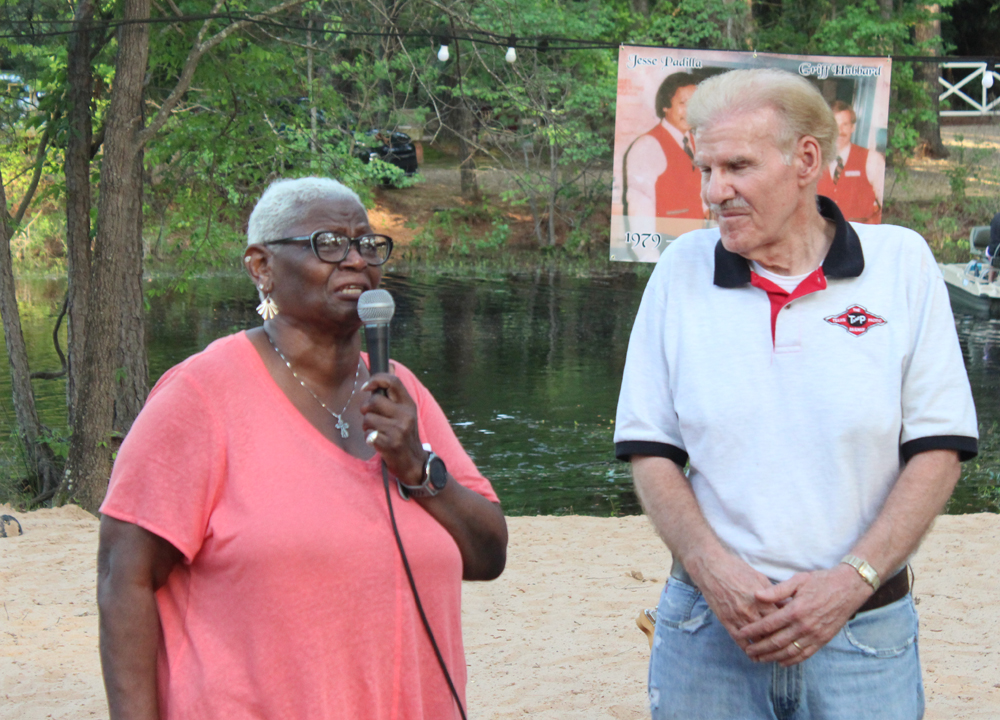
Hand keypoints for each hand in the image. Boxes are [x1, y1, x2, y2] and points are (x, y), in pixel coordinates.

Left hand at [359, 373, 425, 485]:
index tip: (365, 388)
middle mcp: (406, 415)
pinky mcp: (391, 444)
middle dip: (366, 410)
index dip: (376, 380)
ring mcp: (399, 430)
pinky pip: (368, 435)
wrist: (415, 463)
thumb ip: (395, 390)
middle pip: (374, 401)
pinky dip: (369, 439)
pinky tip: (376, 442)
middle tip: (372, 418)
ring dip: (366, 426)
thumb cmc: (405, 434)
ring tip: (376, 432)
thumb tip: (390, 365)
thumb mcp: (405, 410)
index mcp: (409, 404)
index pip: (392, 382)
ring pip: (367, 419)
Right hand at [689, 552, 781, 649]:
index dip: (789, 627)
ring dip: (765, 650)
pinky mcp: (726, 621)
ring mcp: (737, 617)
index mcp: (761, 600)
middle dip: (780, 641)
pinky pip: (739, 640)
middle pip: (770, 632)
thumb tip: (787, 605)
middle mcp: (750, 611)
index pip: (780, 619)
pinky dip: (748, 650)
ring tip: (774, 656)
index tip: (795, 632)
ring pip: (755, 639)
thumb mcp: (759, 577)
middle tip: (789, 647)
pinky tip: (754, 657)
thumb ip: (773, 594)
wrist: (711, 569)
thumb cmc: (736, 569)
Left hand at [736, 564, 872, 665]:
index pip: (769, 624)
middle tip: (747, 651)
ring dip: (773, 657)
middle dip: (760, 648)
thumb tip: (756, 595)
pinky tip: (781, 661)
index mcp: (796, 610)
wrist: (849, 588)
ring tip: (760, 659)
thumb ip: (776, 590)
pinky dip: (792, 660)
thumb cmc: (821, 581)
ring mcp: (815, 635)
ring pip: (789, 651)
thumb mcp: (798, 580)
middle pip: (777, 642)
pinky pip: (805, 654)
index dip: (753, 630)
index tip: (741, 633)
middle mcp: (804, 625)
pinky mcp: (823, 640)